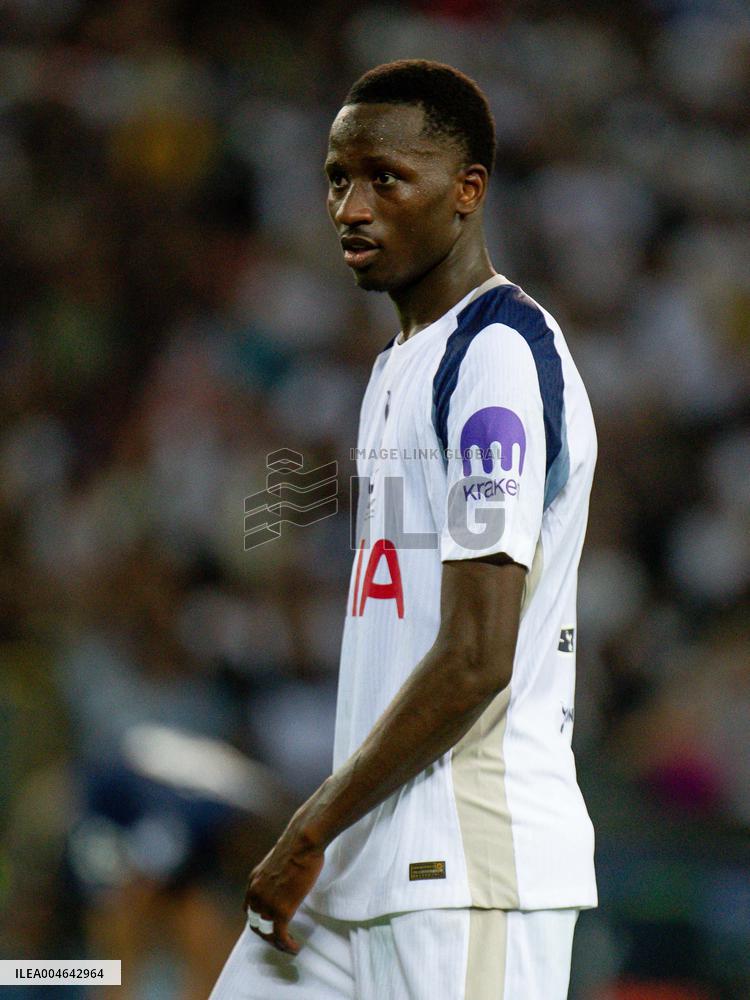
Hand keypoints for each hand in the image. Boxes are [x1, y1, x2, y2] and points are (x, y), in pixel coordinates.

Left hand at [243, 824, 324, 954]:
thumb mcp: (277, 861)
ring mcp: (267, 904)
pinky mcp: (282, 911)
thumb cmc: (296, 845)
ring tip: (288, 945)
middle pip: (256, 925)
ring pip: (268, 934)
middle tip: (280, 939)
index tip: (270, 924)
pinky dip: (287, 945)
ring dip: (278, 943)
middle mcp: (256, 894)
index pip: (249, 909)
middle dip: (268, 934)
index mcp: (254, 881)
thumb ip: (275, 875)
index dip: (259, 920)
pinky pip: (280, 936)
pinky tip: (294, 947)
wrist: (302, 842)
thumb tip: (285, 880)